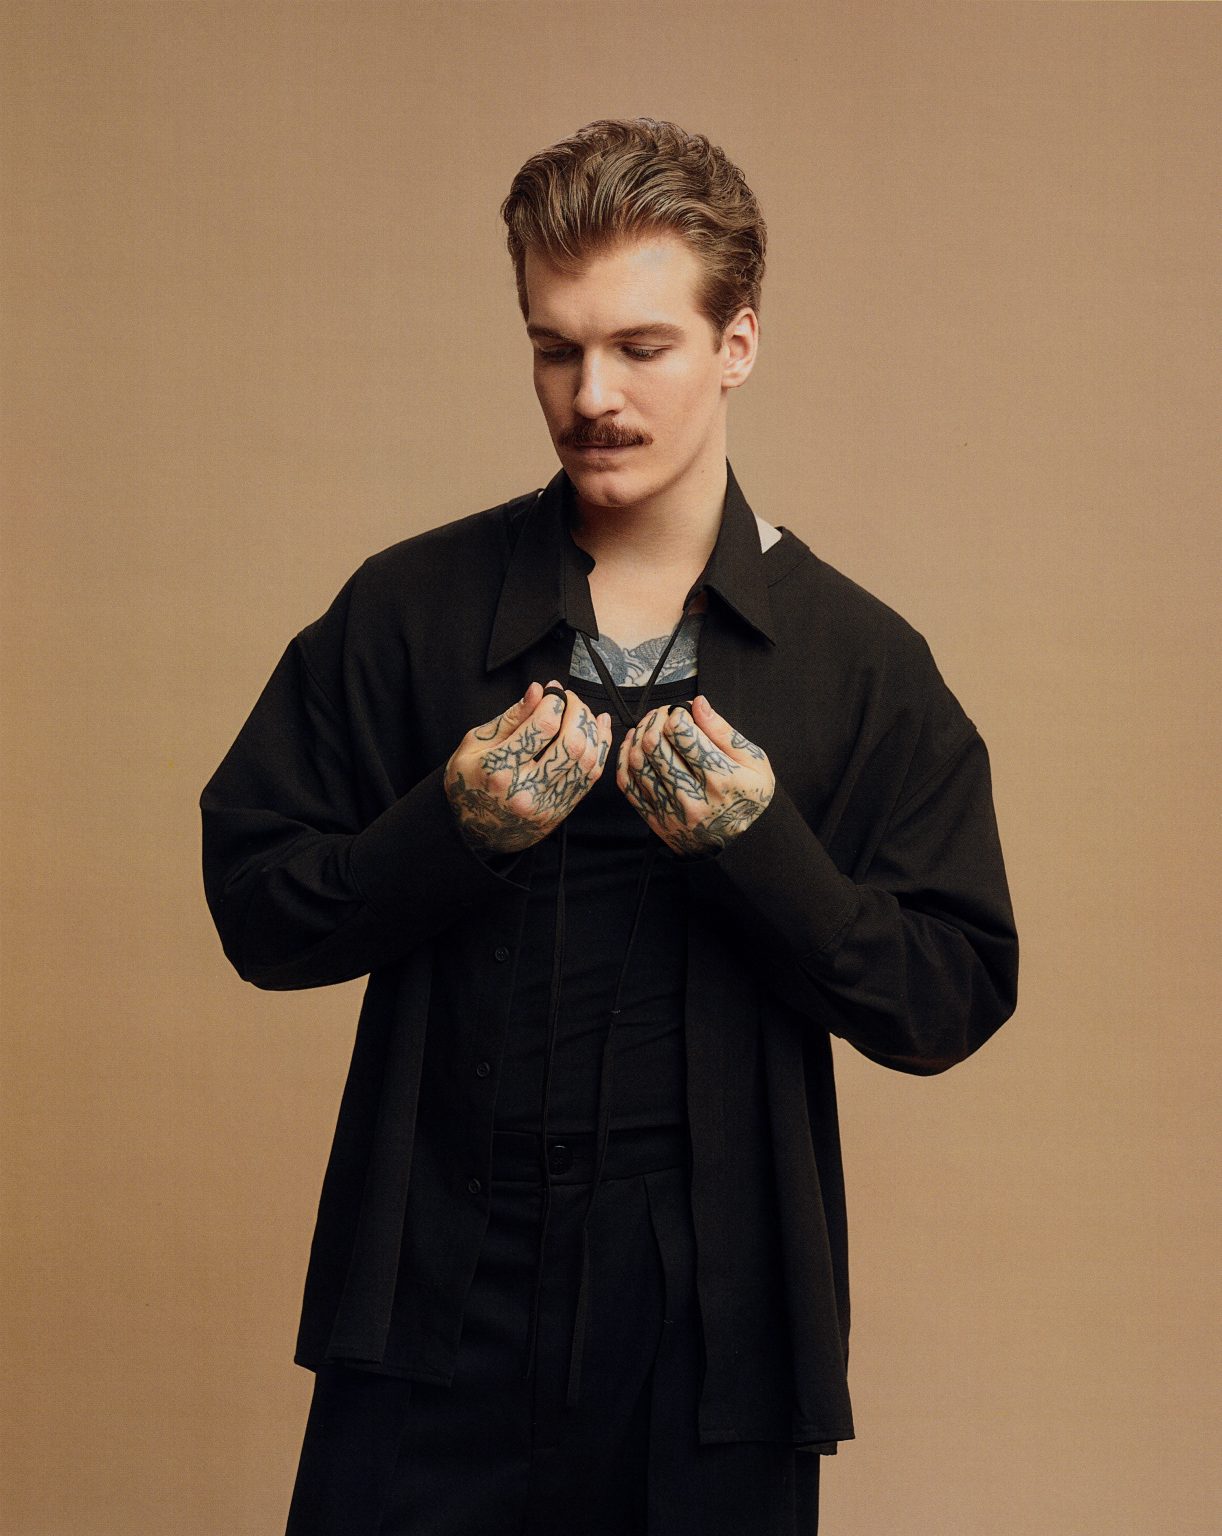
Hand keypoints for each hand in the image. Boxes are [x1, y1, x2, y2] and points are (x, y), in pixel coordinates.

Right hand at [445, 681, 612, 855]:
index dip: (556, 701)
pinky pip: (590, 778)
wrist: (471, 829)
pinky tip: (598, 730)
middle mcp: (524, 790)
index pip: (543, 726)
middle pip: (572, 744)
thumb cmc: (468, 781)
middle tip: (571, 699)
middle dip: (578, 712)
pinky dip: (599, 750)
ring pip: (587, 761)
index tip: (553, 691)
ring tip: (582, 713)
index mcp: (498, 769)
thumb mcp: (475, 744)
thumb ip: (510, 718)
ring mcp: (545, 805)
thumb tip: (537, 691)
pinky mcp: (559, 812)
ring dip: (591, 730)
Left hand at [617, 695, 773, 856]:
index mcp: (720, 779)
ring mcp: (669, 811)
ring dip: (638, 735)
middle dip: (655, 720)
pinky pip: (626, 784)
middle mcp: (692, 797)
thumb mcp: (754, 762)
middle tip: (663, 715)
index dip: (677, 714)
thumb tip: (698, 704)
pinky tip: (633, 744)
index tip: (682, 712)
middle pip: (654, 745)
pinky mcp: (655, 819)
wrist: (742, 844)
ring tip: (650, 726)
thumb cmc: (749, 797)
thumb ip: (723, 732)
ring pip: (636, 761)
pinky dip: (624, 757)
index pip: (682, 734)